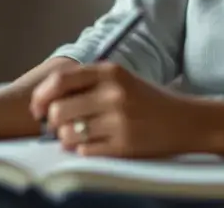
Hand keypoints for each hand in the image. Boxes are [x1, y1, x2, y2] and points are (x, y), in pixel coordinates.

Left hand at [30, 62, 193, 158]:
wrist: (186, 121)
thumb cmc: (147, 100)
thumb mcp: (120, 80)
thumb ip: (87, 84)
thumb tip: (45, 102)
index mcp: (110, 72)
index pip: (59, 81)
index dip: (41, 96)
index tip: (37, 109)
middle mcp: (113, 94)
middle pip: (58, 111)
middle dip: (53, 121)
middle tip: (61, 125)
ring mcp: (119, 122)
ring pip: (67, 134)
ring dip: (66, 138)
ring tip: (79, 135)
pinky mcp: (124, 146)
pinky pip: (84, 151)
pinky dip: (82, 150)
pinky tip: (93, 144)